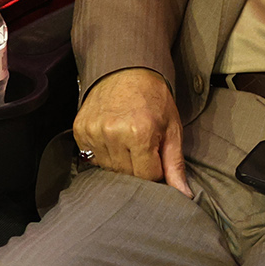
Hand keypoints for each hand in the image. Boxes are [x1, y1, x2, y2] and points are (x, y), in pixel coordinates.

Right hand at [72, 67, 191, 196]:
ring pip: (109, 169)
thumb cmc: (154, 99)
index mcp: (140, 133)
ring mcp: (94, 131)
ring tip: (128, 141)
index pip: (147, 177)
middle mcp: (113, 133)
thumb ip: (175, 165)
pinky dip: (104, 153)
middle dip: (138, 166)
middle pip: (127, 175)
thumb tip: (184, 196)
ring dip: (120, 161)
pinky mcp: (80, 130)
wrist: (126, 69)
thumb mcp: (172, 128)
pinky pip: (92, 158)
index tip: (157, 156)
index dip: (155, 170)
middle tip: (143, 147)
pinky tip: (113, 138)